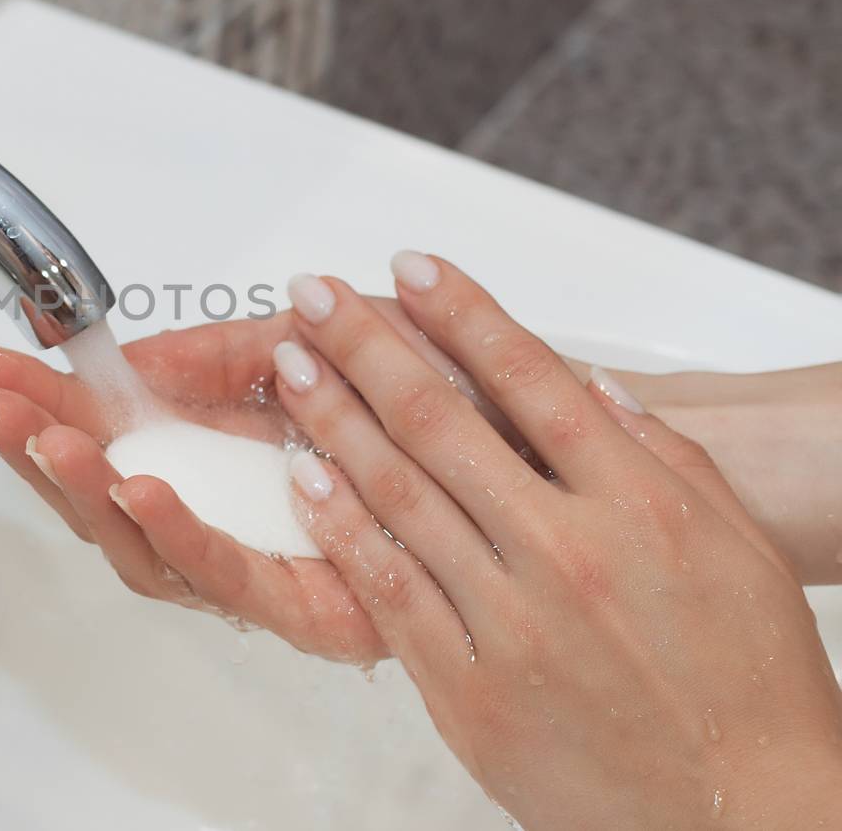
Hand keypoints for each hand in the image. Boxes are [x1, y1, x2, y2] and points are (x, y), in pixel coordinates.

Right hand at [0, 296, 493, 663]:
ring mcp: (276, 564)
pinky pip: (234, 581)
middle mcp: (242, 515)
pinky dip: (181, 534)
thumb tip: (127, 354)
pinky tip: (137, 489)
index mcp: (229, 452)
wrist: (559, 432)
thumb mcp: (315, 341)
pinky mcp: (323, 607)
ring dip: (87, 487)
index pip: (111, 436)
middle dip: (38, 442)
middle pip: (108, 497)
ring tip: (44, 437)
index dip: (43, 402)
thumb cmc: (453, 386)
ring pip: (149, 547)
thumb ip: (219, 352)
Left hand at [276, 254, 841, 826]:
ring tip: (292, 364)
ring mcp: (512, 621)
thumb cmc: (751, 683)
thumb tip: (586, 388)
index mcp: (637, 505)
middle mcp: (567, 552)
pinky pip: (388, 589)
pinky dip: (342, 526)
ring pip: (399, 496)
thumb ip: (657, 456)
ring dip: (334, 418)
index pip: (530, 378)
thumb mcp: (731, 544)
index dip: (461, 313)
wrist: (749, 816)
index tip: (413, 267)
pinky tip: (306, 474)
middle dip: (369, 346)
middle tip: (317, 297)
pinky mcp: (469, 689)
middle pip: (443, 422)